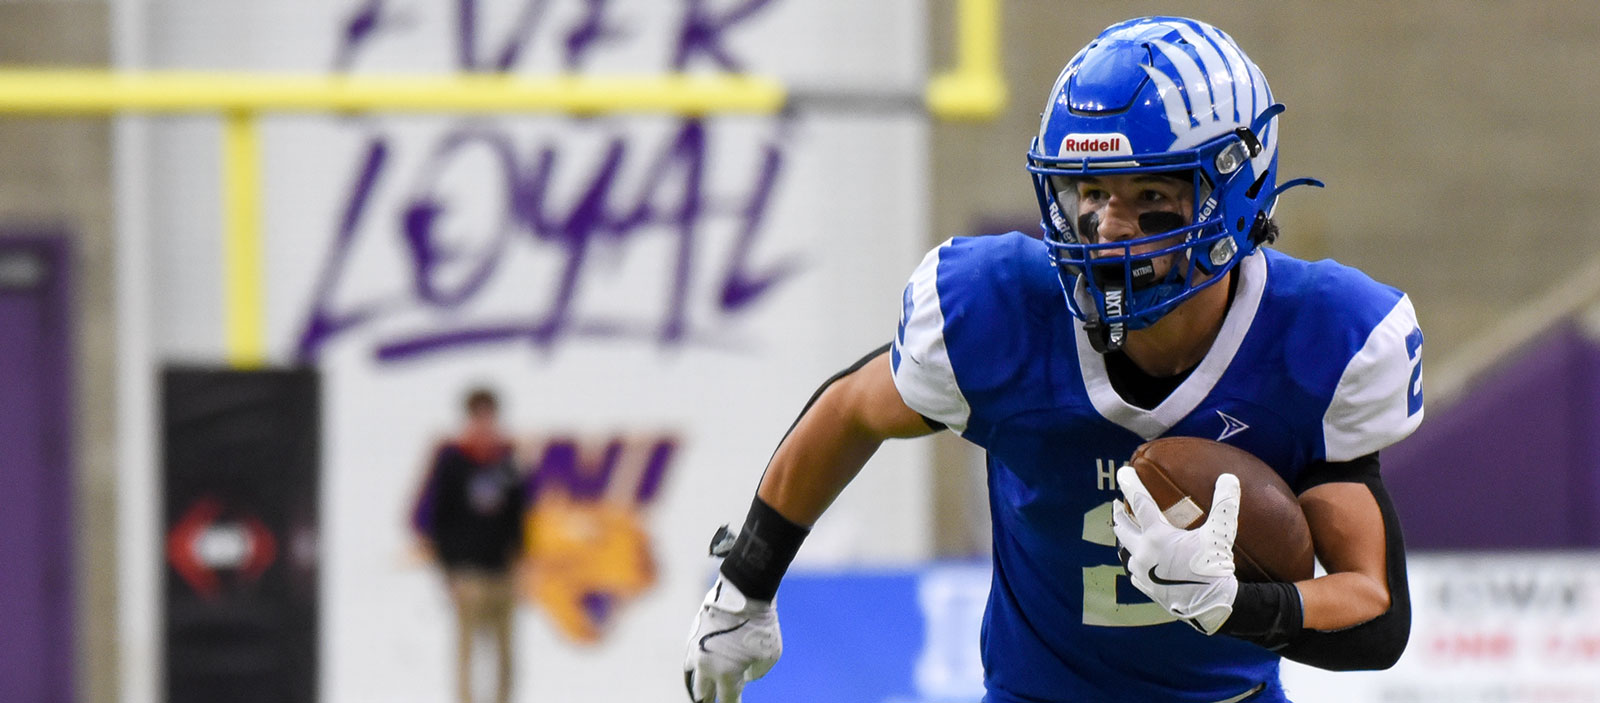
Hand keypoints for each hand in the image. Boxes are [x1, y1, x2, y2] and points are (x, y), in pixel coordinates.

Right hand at [684, 576, 780, 702]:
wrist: (744, 592)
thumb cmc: (761, 625)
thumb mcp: (769, 655)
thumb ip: (754, 673)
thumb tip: (743, 676)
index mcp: (726, 674)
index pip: (727, 699)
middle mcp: (707, 666)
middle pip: (705, 694)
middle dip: (711, 699)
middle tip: (714, 701)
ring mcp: (697, 651)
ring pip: (694, 678)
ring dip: (701, 686)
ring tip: (704, 693)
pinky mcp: (693, 637)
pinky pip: (690, 660)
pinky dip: (696, 669)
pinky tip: (699, 671)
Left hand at [1111, 466, 1240, 634]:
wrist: (1212, 607)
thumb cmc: (1214, 568)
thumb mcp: (1221, 533)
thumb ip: (1225, 504)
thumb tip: (1229, 477)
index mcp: (1157, 536)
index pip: (1139, 502)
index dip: (1130, 484)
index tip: (1122, 472)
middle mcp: (1143, 552)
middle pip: (1122, 527)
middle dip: (1119, 513)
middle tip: (1116, 503)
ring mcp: (1142, 572)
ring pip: (1125, 550)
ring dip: (1125, 537)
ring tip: (1126, 530)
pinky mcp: (1145, 588)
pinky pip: (1133, 571)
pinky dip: (1134, 560)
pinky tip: (1137, 560)